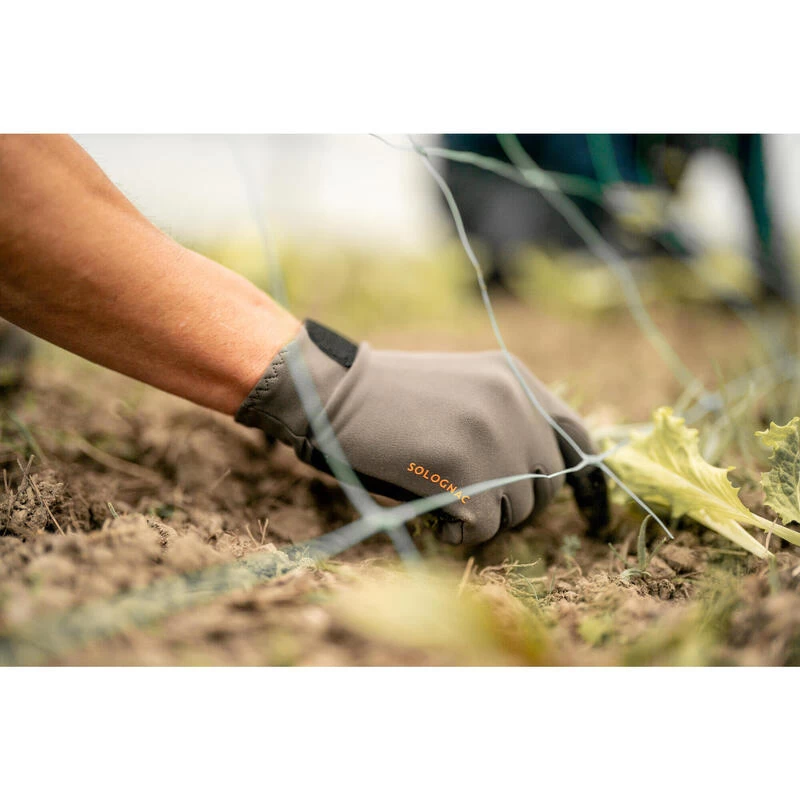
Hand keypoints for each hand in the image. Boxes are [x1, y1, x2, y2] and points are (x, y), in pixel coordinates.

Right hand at [236, 321, 608, 545]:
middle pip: (549, 483)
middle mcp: (514, 401)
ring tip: (443, 500)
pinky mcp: (465, 467)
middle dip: (516, 504)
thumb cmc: (389, 400)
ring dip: (486, 517)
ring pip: (519, 508)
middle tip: (473, 502)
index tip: (582, 509)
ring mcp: (492, 433)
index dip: (582, 478)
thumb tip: (541, 476)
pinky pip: (487, 526)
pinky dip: (461, 531)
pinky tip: (431, 513)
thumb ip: (506, 418)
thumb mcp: (462, 390)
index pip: (576, 435)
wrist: (332, 393)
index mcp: (515, 378)